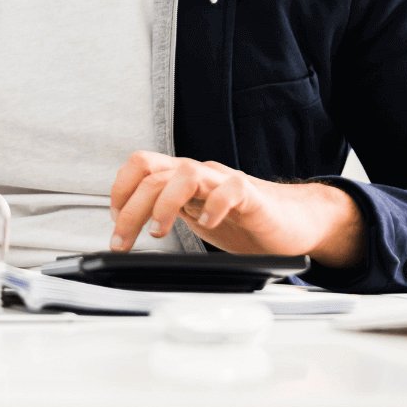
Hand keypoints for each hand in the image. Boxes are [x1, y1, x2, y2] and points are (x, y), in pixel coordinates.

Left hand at [107, 150, 363, 267]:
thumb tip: (126, 232)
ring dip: (163, 204)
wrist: (292, 223)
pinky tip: (208, 225)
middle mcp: (200, 174)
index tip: (114, 221)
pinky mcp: (250, 195)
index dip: (121, 189)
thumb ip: (166, 213)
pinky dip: (214, 206)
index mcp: (182, 179)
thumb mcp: (194, 217)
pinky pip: (230, 189)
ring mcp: (224, 181)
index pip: (141, 165)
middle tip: (124, 240)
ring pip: (184, 174)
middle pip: (154, 173)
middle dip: (130, 208)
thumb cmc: (243, 222)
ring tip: (159, 232)